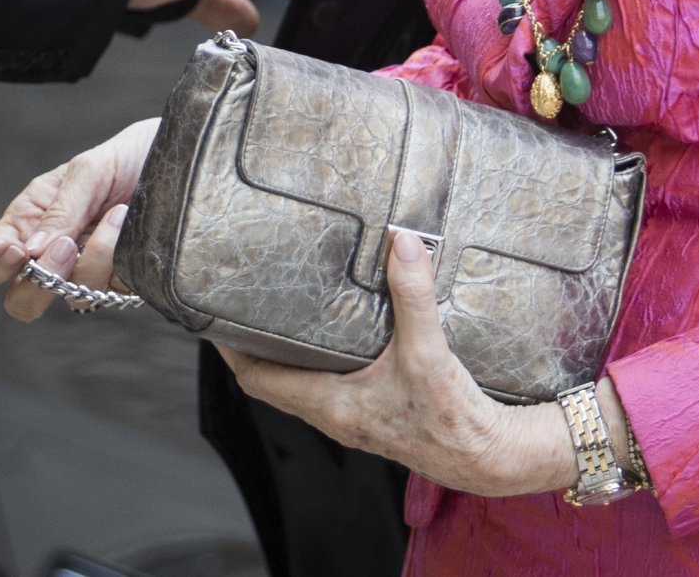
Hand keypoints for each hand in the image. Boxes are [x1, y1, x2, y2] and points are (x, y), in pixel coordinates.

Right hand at [0, 119, 157, 319]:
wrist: (190, 158)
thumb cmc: (132, 154)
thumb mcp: (91, 168)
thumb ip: (61, 208)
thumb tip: (33, 252)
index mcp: (33, 220)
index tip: (20, 253)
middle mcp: (57, 252)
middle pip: (23, 300)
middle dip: (41, 282)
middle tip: (68, 247)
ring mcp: (91, 270)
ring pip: (72, 298)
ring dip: (94, 259)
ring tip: (118, 214)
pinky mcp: (125, 279)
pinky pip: (112, 291)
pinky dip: (119, 260)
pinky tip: (132, 225)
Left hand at [219, 230, 580, 496]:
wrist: (482, 454)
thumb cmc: (449, 418)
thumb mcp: (428, 352)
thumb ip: (413, 294)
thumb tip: (402, 243)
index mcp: (331, 404)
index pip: (259, 380)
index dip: (233, 352)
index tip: (217, 319)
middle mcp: (333, 414)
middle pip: (272, 381)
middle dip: (255, 346)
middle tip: (246, 305)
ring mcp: (351, 417)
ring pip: (299, 385)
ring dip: (286, 354)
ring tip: (283, 314)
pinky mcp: (372, 413)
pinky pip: (328, 385)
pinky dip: (319, 361)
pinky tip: (337, 336)